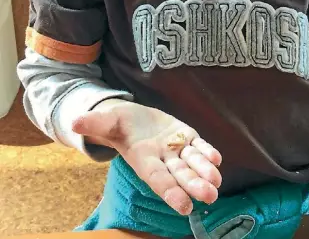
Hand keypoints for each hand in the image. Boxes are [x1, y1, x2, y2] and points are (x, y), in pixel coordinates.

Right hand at [71, 99, 221, 214]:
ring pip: (192, 161)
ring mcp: (176, 148)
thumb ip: (94, 124)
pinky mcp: (185, 135)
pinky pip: (198, 145)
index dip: (170, 191)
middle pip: (179, 174)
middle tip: (210, 196)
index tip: (184, 206)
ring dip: (205, 171)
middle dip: (193, 184)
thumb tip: (75, 122)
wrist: (132, 117)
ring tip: (217, 182)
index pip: (157, 178)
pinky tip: (217, 158)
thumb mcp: (105, 121)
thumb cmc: (117, 123)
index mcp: (143, 158)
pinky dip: (207, 152)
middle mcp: (162, 158)